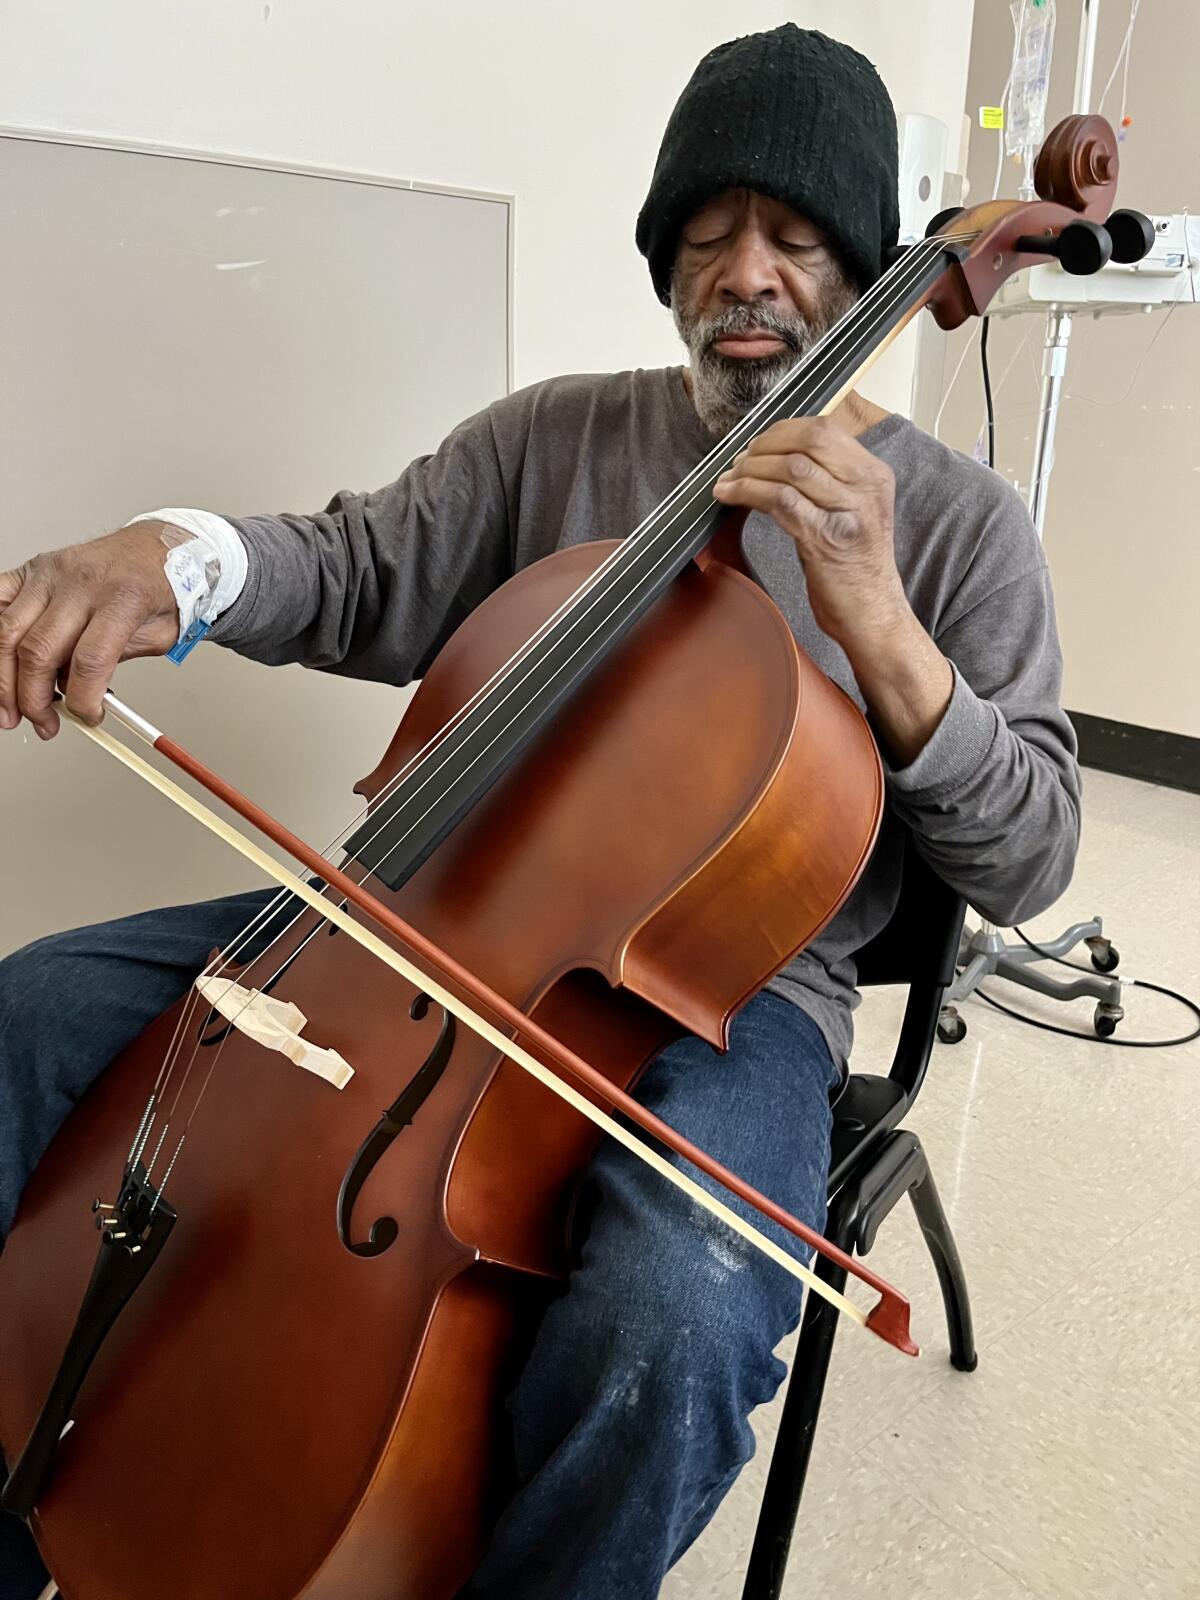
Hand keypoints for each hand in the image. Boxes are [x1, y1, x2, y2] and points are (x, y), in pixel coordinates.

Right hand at [0, 522, 180, 738]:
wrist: (156, 546)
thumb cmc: (160, 586)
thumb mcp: (160, 633)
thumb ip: (119, 662)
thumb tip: (81, 694)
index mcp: (122, 598)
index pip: (90, 660)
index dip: (83, 700)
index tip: (88, 717)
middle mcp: (80, 582)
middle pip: (39, 650)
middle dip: (33, 698)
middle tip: (42, 723)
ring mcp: (50, 573)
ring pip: (7, 631)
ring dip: (4, 679)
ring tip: (12, 709)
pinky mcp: (32, 569)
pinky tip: (3, 663)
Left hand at [712, 415, 953, 764]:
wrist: (873, 615)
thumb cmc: (855, 568)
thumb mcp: (853, 511)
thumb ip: (828, 481)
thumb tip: (778, 454)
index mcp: (875, 473)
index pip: (824, 428)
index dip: (781, 430)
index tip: (756, 443)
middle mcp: (867, 487)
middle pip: (808, 440)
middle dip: (764, 445)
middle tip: (739, 461)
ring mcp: (848, 512)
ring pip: (790, 468)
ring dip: (749, 469)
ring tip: (728, 480)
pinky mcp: (826, 538)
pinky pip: (780, 500)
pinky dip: (747, 492)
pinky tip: (728, 495)